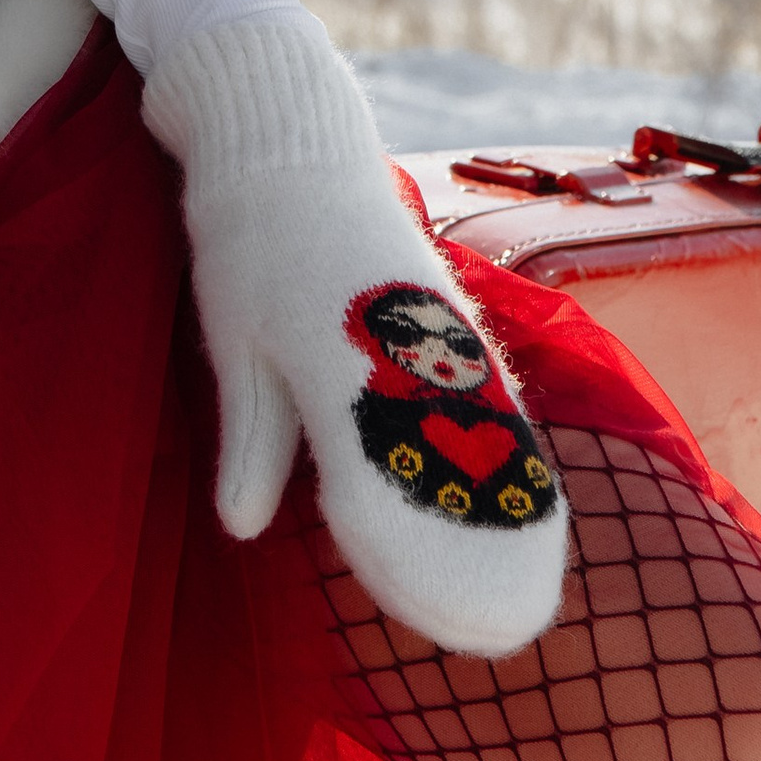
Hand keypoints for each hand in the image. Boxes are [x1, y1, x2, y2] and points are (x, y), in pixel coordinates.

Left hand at [145, 14, 568, 658]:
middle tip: (498, 630)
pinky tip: (523, 492)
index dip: (405, 562)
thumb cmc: (248, 234)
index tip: (434, 622)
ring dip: (506, 509)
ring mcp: (440, 325)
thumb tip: (244, 527)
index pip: (379, 487)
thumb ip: (255, 434)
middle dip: (475, 554)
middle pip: (458, 472)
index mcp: (335, 357)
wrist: (288, 129)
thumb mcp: (236, 335)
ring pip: (490, 434)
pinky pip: (493, 394)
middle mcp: (404, 346)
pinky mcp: (451, 310)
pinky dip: (508, 451)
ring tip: (525, 583)